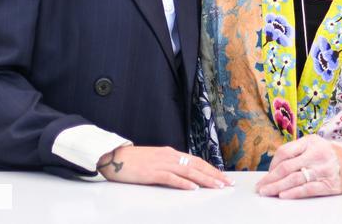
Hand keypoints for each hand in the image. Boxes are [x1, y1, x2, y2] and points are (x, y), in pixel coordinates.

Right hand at [96, 145, 231, 189]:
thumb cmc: (134, 160)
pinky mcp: (153, 173)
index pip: (196, 161)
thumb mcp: (156, 160)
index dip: (211, 168)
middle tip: (227, 183)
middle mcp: (170, 156)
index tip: (222, 176)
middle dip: (214, 174)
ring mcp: (162, 164)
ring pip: (189, 172)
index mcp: (171, 153)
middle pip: (197, 165)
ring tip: (217, 186)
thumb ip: (169, 165)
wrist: (114, 157)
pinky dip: (184, 183)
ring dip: (205, 179)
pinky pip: (172, 178)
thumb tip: (183, 173)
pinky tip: (193, 188)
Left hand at [255, 134, 341, 198]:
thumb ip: (298, 152)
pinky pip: (307, 189)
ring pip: (294, 179)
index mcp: (311, 141)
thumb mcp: (316, 145)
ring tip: (266, 192)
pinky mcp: (328, 184)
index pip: (285, 152)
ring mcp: (323, 169)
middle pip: (287, 167)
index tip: (267, 174)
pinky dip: (293, 193)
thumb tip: (274, 168)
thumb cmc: (331, 155)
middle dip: (270, 178)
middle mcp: (316, 154)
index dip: (272, 164)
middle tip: (260, 187)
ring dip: (277, 187)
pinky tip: (283, 195)